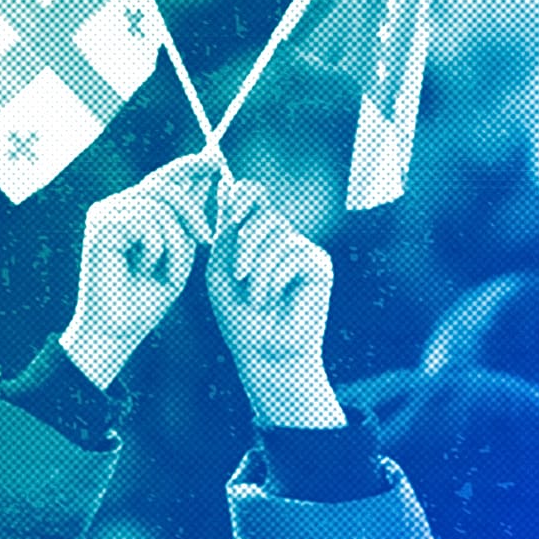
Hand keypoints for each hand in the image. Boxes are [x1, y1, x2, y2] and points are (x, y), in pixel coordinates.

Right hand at [61, 153, 217, 389]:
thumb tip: (208, 174)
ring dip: (174, 243)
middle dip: (192, 211)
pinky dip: (156, 250)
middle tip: (206, 240)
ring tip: (162, 270)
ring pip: (160, 206)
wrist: (120, 330)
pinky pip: (146, 222)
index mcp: (133, 210)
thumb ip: (187, 215)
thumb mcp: (179, 250)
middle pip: (165, 185)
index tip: (217, 160)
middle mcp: (116, 206)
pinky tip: (142, 269)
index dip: (190, 165)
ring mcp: (105, 213)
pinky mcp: (100, 225)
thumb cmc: (148, 297)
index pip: (163, 177)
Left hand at [208, 180, 343, 428]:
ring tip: (256, 298)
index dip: (241, 193)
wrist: (263, 353)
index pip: (252, 195)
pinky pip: (292, 252)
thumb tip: (226, 185)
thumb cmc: (238, 316)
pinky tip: (272, 300)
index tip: (230, 207)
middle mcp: (279, 237)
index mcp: (253, 235)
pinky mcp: (319, 264)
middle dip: (244, 242)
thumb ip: (225, 231)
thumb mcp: (220, 269)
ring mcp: (300, 248)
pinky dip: (274, 277)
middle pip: (262, 211)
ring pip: (277, 232)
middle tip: (238, 275)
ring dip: (257, 268)